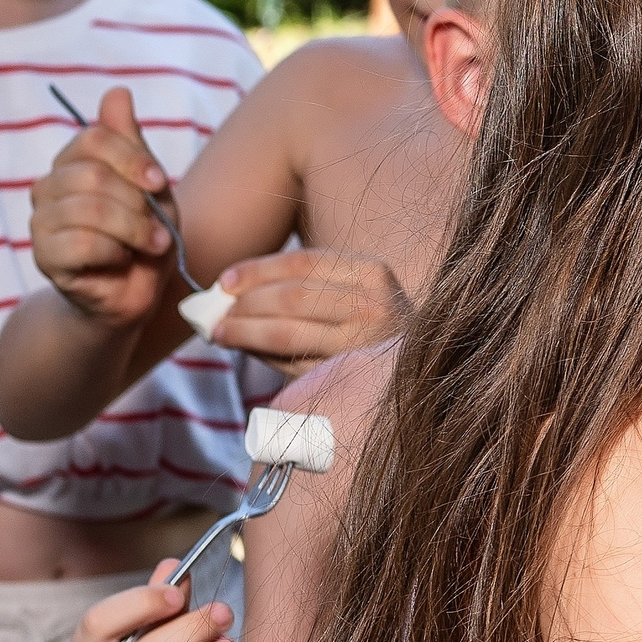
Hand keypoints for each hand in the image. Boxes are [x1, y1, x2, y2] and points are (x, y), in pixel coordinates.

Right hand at [28, 87, 177, 325]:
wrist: (134, 295)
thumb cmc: (143, 238)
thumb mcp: (151, 188)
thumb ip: (132, 143)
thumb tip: (117, 92)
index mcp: (73, 164)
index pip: (93, 139)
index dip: (132, 158)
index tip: (159, 182)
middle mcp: (48, 188)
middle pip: (92, 175)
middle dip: (137, 203)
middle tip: (158, 227)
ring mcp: (41, 223)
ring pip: (88, 209)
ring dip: (133, 229)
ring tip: (151, 245)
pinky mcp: (44, 258)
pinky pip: (80, 243)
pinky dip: (115, 251)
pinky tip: (124, 260)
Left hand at [209, 249, 409, 371]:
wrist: (425, 363)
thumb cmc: (374, 320)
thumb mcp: (356, 288)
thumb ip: (308, 282)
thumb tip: (232, 289)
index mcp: (373, 273)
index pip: (303, 263)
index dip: (257, 269)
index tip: (224, 281)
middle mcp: (373, 306)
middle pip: (292, 298)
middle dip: (246, 304)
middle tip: (215, 312)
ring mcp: (363, 345)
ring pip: (287, 334)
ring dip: (245, 332)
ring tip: (219, 332)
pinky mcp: (349, 377)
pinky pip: (294, 364)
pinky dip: (263, 356)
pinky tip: (246, 350)